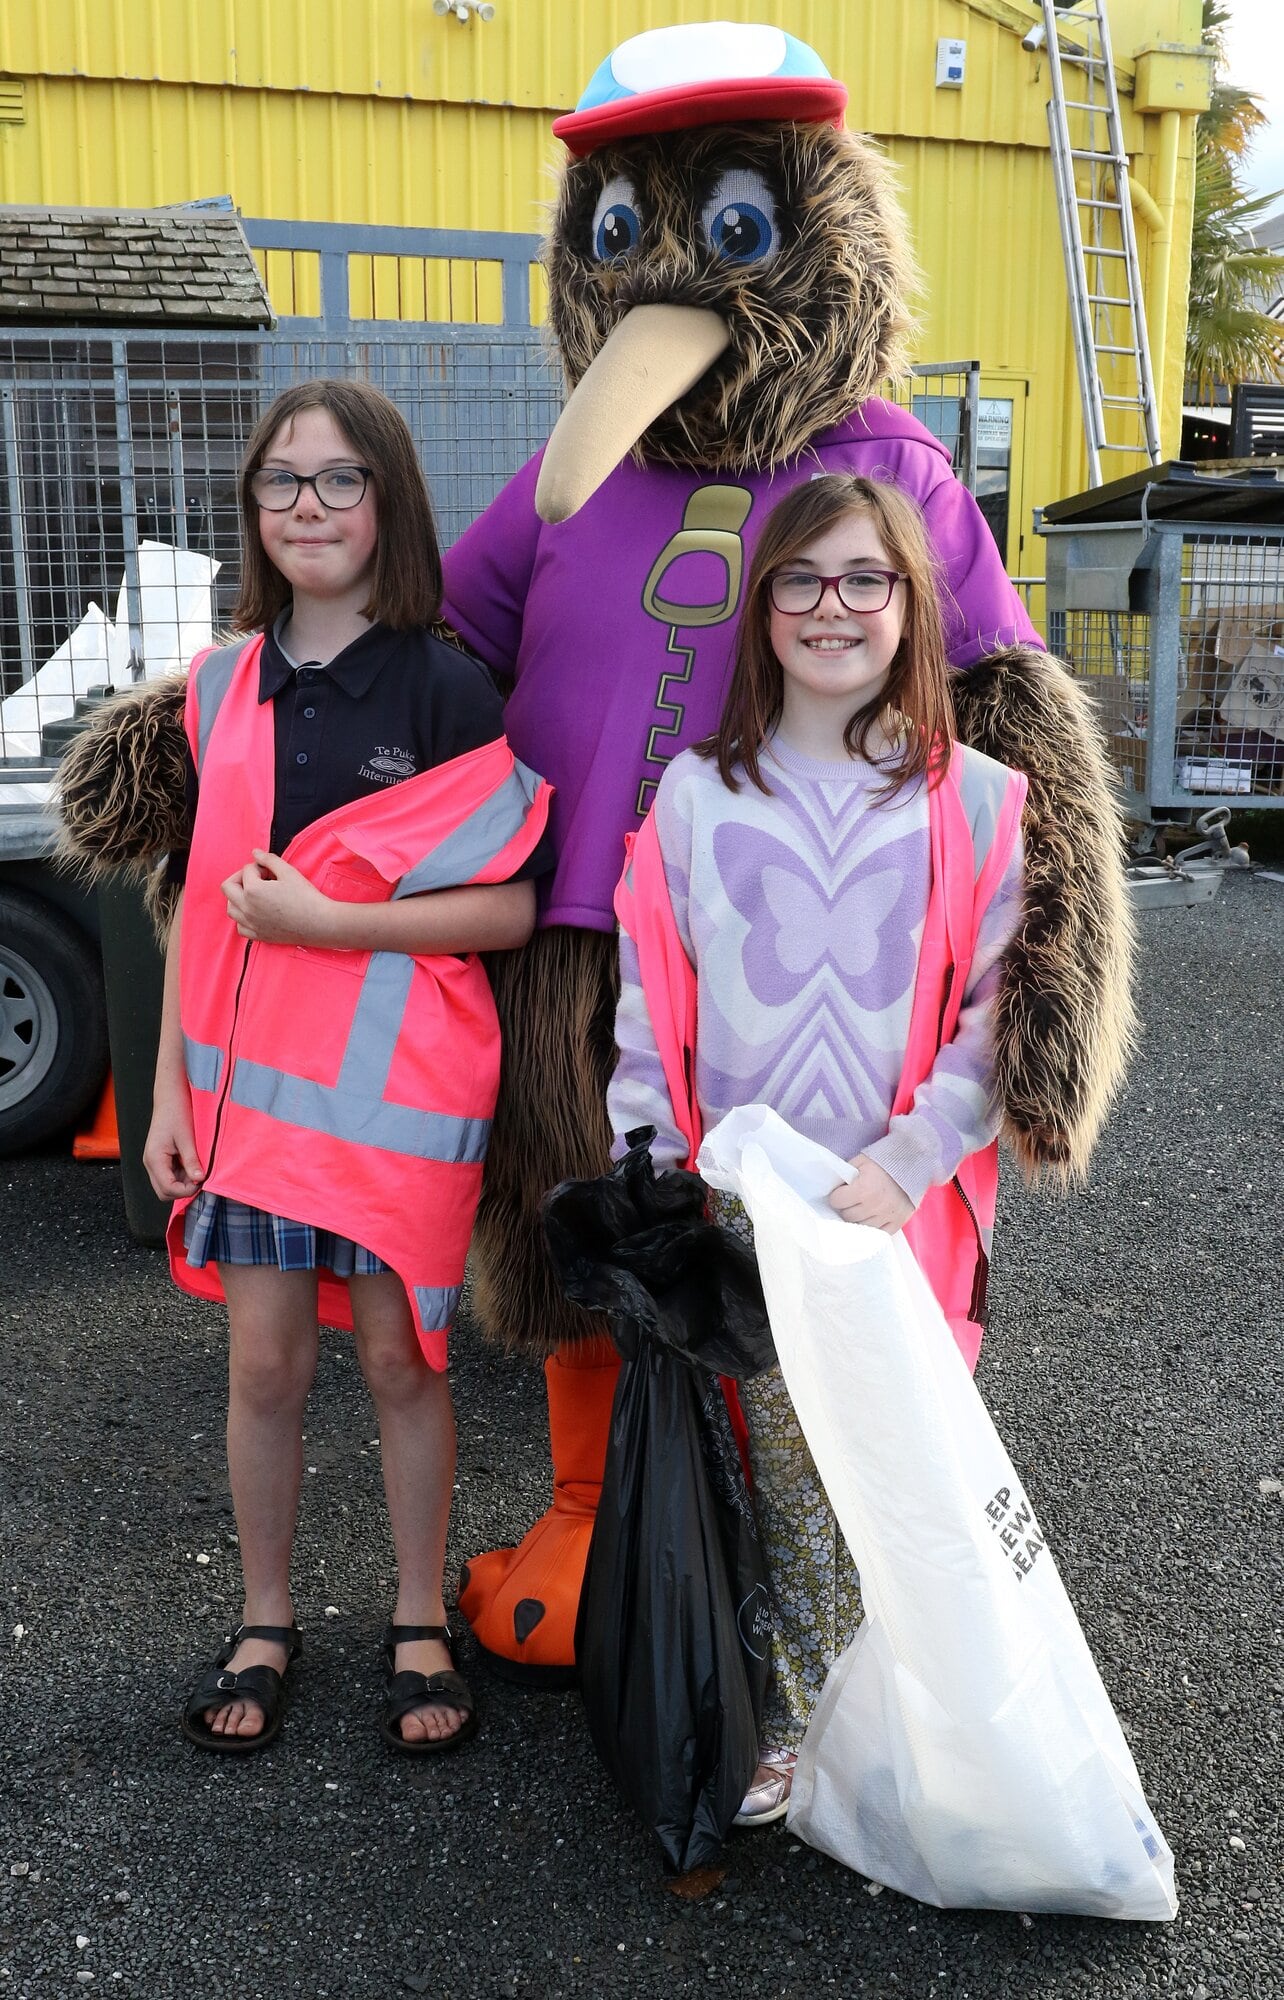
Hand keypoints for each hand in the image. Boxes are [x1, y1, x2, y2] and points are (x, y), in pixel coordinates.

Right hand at [143, 1091, 204, 1200]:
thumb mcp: (187, 1138)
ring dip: (183, 1182)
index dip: (186, 1190)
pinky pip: (170, 1175)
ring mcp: (154, 1161)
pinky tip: (192, 1163)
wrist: (170, 1097)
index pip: (168, 1189)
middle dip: (183, 1190)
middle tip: (199, 1177)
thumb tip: (199, 1180)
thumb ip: (191, 1161)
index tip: (201, 1181)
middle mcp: (150, 1163)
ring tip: (197, 1168)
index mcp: (154, 1159)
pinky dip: (182, 1175)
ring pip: (167, 1185)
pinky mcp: (160, 1158)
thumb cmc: (176, 1113)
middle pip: (164, 1192)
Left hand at [221, 850, 335, 946]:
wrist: (319, 923)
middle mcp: (247, 908)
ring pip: (230, 908)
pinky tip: (256, 912)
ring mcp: (251, 923)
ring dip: (237, 898)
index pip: (247, 870)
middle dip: (241, 878)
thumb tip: (255, 852)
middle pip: (228, 887)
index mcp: (253, 890)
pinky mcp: (258, 935)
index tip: (273, 871)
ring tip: (254, 894)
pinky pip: (240, 926)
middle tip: (258, 878)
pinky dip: (243, 918)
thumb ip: (269, 859)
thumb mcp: (289, 872)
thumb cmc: (306, 897)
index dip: (260, 866)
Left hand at [828, 1154, 914, 1233]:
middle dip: (846, 1208)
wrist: (912, 1164)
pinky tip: (872, 1218)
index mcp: (863, 1189)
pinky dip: (874, 1227)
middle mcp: (874, 1205)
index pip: (837, 1201)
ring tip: (862, 1208)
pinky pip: (879, 1234)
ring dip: (859, 1218)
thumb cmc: (884, 1162)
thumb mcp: (861, 1161)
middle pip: (847, 1216)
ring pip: (861, 1226)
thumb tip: (833, 1187)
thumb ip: (845, 1174)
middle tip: (851, 1200)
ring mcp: (887, 1216)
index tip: (840, 1193)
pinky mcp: (898, 1222)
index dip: (837, 1195)